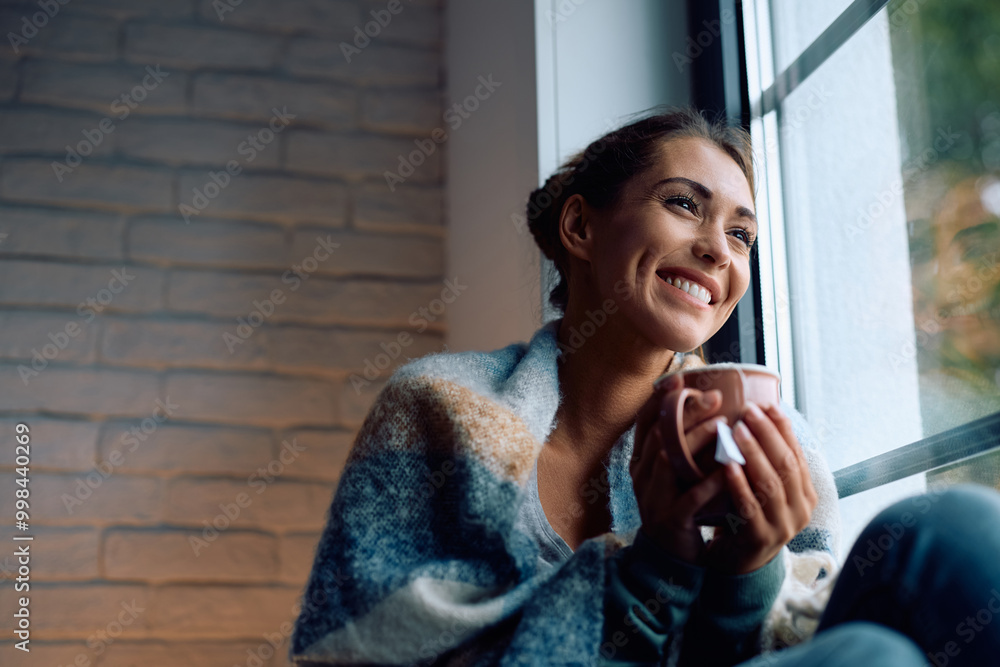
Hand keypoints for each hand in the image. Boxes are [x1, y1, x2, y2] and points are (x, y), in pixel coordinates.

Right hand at [630, 373, 729, 565]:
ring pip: (670, 460)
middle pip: (659, 434)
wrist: (671, 556)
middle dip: (686, 412)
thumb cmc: (680, 505)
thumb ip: (683, 443)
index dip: (661, 398)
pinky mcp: (669, 519)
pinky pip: (689, 497)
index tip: (681, 376)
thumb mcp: (676, 472)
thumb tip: (707, 404)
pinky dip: (708, 482)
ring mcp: (652, 497)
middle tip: (715, 396)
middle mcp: (641, 474)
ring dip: (696, 441)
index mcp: (640, 460)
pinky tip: (727, 470)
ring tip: (723, 425)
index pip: (644, 421)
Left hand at [703, 401, 817, 574]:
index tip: (766, 404)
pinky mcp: (760, 539)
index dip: (782, 428)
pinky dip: (739, 484)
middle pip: (786, 464)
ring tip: (736, 430)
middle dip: (767, 434)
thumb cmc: (747, 514)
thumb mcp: (765, 487)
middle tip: (747, 411)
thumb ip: (768, 461)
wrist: (737, 562)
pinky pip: (750, 507)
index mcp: (805, 493)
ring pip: (771, 483)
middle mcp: (800, 509)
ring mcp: (782, 526)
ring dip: (753, 453)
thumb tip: (761, 413)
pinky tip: (727, 465)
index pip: (797, 453)